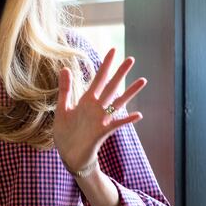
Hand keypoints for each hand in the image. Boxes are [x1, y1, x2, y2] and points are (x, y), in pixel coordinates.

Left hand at [53, 48, 146, 172]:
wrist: (68, 155)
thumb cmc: (66, 133)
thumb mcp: (62, 108)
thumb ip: (65, 89)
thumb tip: (65, 67)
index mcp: (86, 100)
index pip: (98, 79)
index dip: (105, 65)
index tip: (113, 50)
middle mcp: (96, 108)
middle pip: (111, 87)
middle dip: (120, 73)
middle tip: (131, 58)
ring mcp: (101, 119)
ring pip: (118, 102)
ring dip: (130, 92)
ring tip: (143, 80)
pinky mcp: (101, 132)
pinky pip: (116, 124)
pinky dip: (127, 120)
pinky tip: (139, 114)